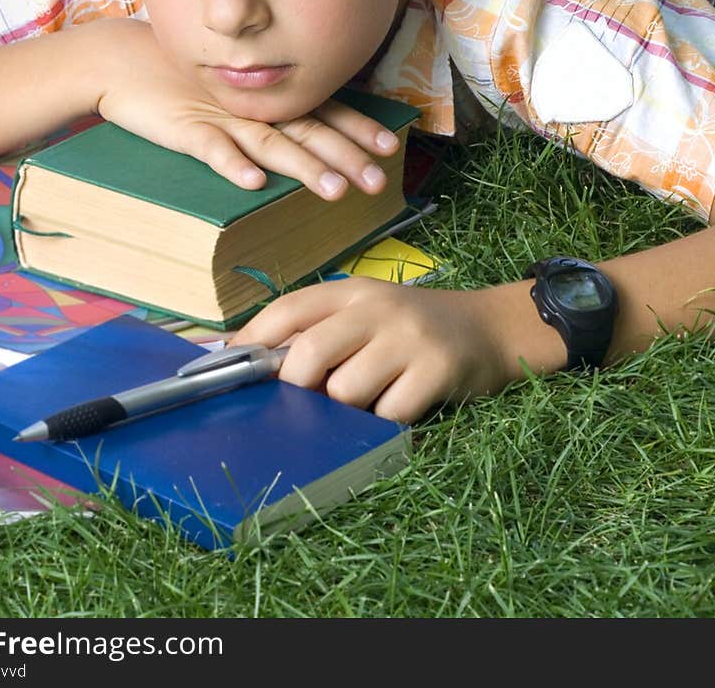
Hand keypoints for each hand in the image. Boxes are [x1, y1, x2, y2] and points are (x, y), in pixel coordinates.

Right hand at [89, 20, 401, 199]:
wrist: (119, 61)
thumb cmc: (179, 78)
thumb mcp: (229, 90)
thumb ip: (265, 109)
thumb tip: (308, 132)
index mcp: (265, 94)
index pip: (322, 110)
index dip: (357, 128)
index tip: (389, 146)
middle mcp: (251, 103)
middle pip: (307, 131)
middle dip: (345, 156)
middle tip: (377, 182)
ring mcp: (219, 115)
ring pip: (270, 144)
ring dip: (304, 167)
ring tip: (334, 191)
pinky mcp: (184, 128)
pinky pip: (211, 149)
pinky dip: (231, 164)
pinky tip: (253, 184)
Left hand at [234, 277, 506, 423]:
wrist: (491, 328)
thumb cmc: (411, 329)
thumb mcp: (364, 314)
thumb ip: (315, 329)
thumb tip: (242, 359)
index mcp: (351, 290)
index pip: (287, 310)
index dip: (250, 342)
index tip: (223, 370)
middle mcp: (376, 307)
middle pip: (308, 354)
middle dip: (298, 390)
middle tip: (311, 403)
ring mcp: (408, 337)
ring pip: (345, 391)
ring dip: (346, 411)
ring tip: (366, 402)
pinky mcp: (437, 369)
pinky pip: (389, 414)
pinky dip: (384, 423)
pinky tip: (397, 409)